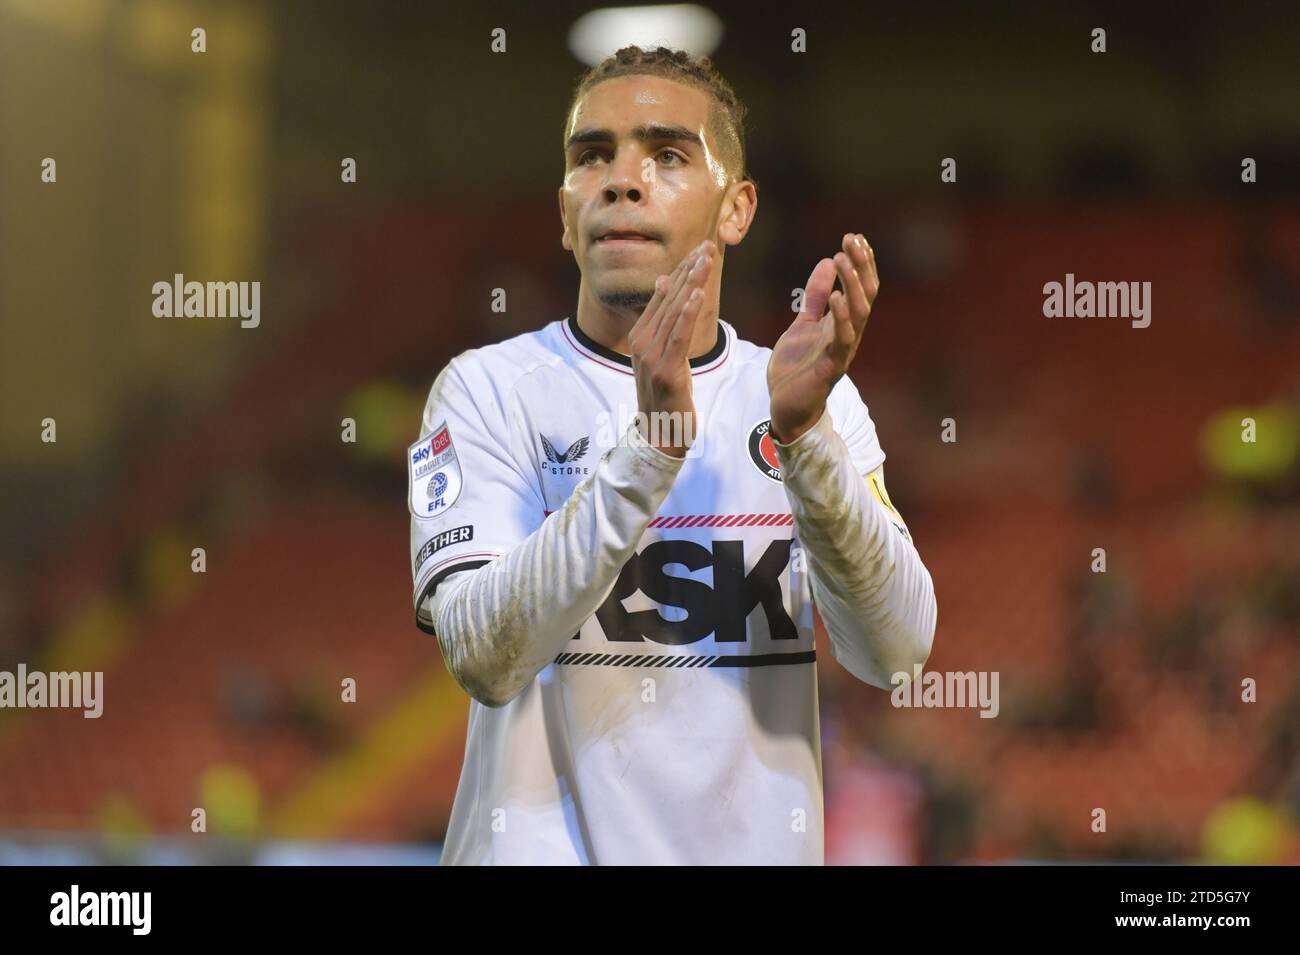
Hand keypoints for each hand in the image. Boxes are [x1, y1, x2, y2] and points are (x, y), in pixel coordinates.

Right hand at [627, 239, 715, 456]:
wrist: (660, 434)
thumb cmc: (667, 395)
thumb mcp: (663, 353)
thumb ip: (664, 320)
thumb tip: (664, 281)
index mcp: (640, 335)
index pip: (663, 294)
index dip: (682, 270)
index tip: (700, 249)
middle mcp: (641, 342)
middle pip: (669, 298)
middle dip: (690, 270)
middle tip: (707, 245)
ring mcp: (651, 356)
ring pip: (674, 312)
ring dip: (692, 284)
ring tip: (706, 261)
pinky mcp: (666, 370)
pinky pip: (678, 336)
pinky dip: (686, 314)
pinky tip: (696, 295)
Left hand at [767, 232, 878, 443]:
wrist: (785, 407)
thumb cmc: (796, 369)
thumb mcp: (803, 324)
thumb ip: (816, 297)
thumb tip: (827, 262)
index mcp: (843, 324)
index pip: (860, 288)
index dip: (861, 263)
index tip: (854, 236)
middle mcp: (849, 335)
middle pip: (865, 295)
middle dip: (861, 266)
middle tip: (852, 239)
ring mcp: (842, 351)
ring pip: (858, 313)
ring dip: (852, 284)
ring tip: (842, 258)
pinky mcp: (831, 367)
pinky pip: (842, 340)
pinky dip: (841, 317)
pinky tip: (837, 297)